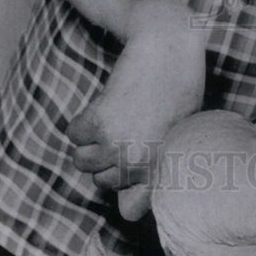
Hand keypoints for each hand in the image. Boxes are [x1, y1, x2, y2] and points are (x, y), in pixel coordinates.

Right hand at [67, 0, 205, 212]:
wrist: (168, 45)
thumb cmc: (181, 88)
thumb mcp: (180, 133)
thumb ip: (157, 168)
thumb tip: (129, 209)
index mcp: (163, 169)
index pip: (131, 210)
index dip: (130, 190)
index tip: (137, 170)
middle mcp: (139, 163)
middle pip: (102, 182)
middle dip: (111, 160)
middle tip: (132, 128)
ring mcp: (117, 144)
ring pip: (83, 162)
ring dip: (93, 142)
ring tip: (119, 115)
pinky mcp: (98, 121)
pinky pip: (74, 135)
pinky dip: (84, 120)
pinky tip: (108, 102)